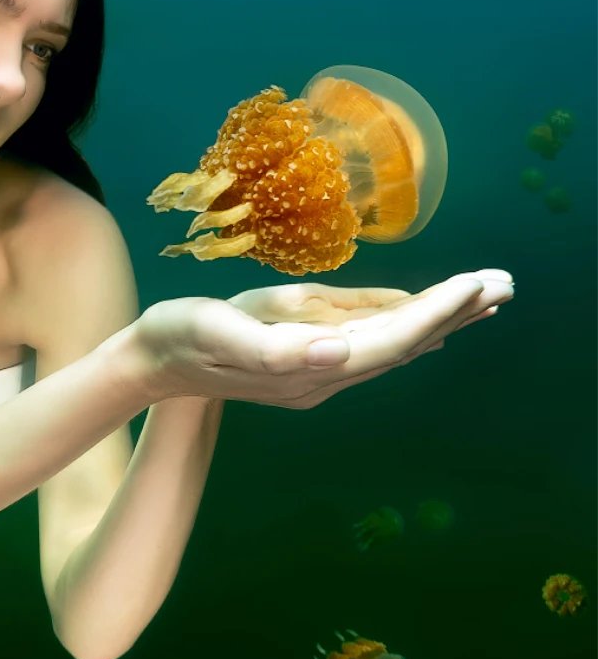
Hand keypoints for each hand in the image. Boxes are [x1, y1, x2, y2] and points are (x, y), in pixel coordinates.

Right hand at [131, 269, 513, 408]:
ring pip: (390, 346)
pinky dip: (403, 326)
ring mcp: (317, 372)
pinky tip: (423, 320)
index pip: (388, 339)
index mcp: (307, 365)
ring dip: (438, 321)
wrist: (153, 361)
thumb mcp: (220, 332)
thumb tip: (339, 352)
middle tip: (505, 287)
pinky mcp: (307, 362)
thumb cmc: (180, 336)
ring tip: (482, 298)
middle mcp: (322, 374)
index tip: (476, 284)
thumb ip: (278, 349)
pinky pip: (367, 344)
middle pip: (402, 345)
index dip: (434, 311)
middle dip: (454, 314)